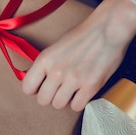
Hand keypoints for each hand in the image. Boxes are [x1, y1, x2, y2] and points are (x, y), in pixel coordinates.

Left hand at [21, 0, 135, 111]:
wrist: (109, 27)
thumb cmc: (83, 35)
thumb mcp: (56, 46)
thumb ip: (45, 64)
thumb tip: (36, 80)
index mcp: (45, 58)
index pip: (27, 88)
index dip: (35, 89)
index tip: (42, 86)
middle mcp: (57, 70)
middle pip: (43, 100)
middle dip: (50, 96)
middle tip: (59, 89)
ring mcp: (74, 79)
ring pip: (58, 105)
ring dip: (65, 99)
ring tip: (72, 89)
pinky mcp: (91, 86)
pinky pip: (77, 107)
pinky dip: (79, 101)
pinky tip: (83, 92)